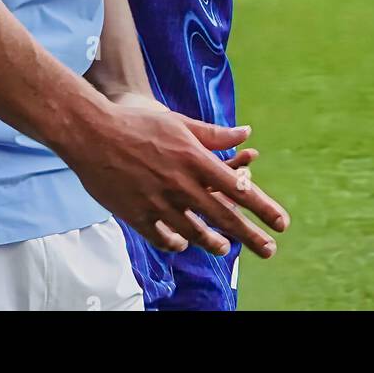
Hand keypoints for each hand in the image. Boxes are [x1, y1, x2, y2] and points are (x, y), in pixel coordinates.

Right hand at [69, 97, 286, 257]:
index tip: (281, 222)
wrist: (92, 132)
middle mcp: (181, 184)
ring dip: (214, 242)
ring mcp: (159, 202)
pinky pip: (163, 238)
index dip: (262, 207)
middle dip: (250, 236)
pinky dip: (176, 243)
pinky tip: (184, 244)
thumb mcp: (179, 122)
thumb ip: (213, 134)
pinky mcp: (137, 214)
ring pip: (195, 232)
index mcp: (195, 159)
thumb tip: (246, 133)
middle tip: (269, 250)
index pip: (238, 188)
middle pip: (223, 216)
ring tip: (226, 248)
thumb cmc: (137, 122)